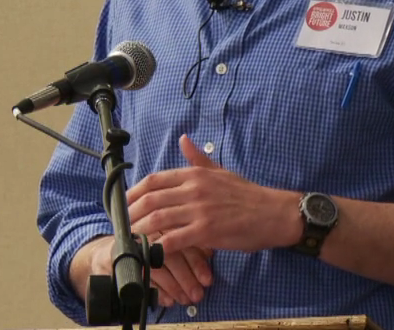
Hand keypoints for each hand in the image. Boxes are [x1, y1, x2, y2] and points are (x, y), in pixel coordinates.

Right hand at [83, 233, 213, 306]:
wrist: (110, 253)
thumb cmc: (148, 245)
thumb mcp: (170, 239)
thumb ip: (189, 243)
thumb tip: (210, 252)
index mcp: (163, 220)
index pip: (183, 240)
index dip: (197, 262)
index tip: (208, 279)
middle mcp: (148, 230)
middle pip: (170, 254)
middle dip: (187, 278)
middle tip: (197, 294)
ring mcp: (133, 244)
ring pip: (156, 266)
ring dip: (174, 286)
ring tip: (185, 299)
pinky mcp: (118, 257)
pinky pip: (140, 275)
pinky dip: (156, 290)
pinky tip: (167, 299)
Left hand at [127, 135, 299, 254]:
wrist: (273, 213)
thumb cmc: (247, 194)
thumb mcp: (220, 171)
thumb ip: (198, 159)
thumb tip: (183, 139)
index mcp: (194, 174)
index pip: (154, 180)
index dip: (134, 192)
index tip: (124, 203)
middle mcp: (193, 189)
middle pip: (150, 199)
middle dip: (131, 213)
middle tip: (121, 225)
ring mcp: (199, 210)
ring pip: (158, 219)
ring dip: (140, 230)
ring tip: (130, 239)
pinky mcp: (206, 231)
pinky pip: (174, 240)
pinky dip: (158, 247)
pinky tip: (151, 253)